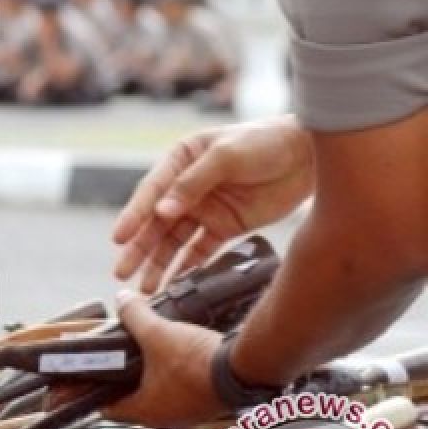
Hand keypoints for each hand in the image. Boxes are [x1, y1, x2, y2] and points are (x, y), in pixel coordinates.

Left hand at [102, 291, 228, 426]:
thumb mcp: (158, 332)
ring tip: (144, 355)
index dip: (95, 391)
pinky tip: (172, 359)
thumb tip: (121, 299)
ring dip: (148, 379)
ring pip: (156, 397)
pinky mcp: (202, 405)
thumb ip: (134, 316)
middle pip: (130, 401)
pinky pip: (178, 394)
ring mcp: (185, 414)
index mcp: (144, 411)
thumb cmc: (197, 361)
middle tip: (116, 360)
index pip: (106, 408)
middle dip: (122, 380)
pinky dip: (169, 379)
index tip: (90, 377)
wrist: (244, 368)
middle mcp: (162, 419)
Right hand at [113, 117, 313, 292]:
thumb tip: (162, 212)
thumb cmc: (265, 142)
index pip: (150, 192)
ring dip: (160, 263)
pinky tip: (177, 283)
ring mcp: (204, 208)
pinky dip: (188, 267)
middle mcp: (185, 187)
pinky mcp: (224, 226)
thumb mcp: (225, 156)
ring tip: (146, 287)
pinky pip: (201, 250)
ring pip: (175, 241)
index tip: (119, 238)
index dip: (133, 216)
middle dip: (139, 248)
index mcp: (179, 161)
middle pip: (157, 222)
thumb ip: (192, 183)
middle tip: (122, 272)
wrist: (309, 155)